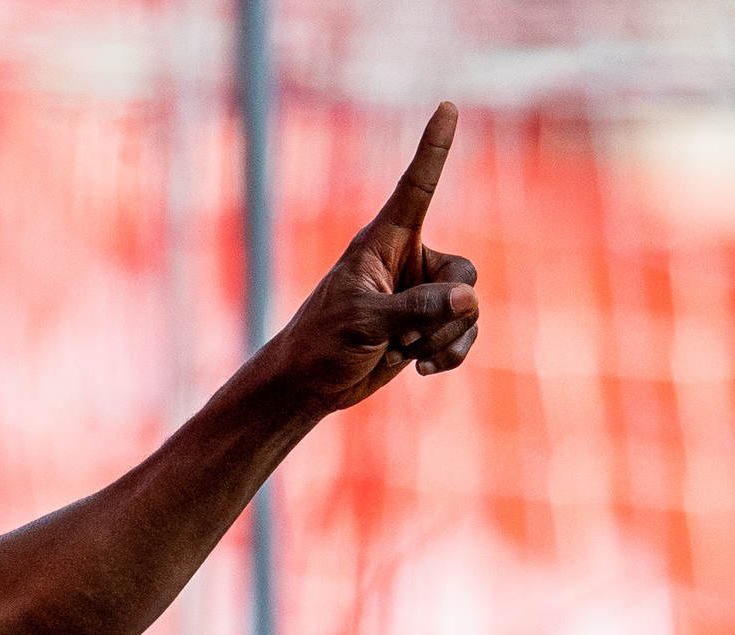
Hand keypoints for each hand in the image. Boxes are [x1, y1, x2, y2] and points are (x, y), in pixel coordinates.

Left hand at [267, 101, 479, 415]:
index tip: (446, 106)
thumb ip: (417, 309)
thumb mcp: (364, 323)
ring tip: (403, 350)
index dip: (433, 149)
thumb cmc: (322, 343)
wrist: (310, 384)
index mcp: (383, 243)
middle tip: (404, 334)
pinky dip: (451, 353)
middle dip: (447, 310)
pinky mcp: (427, 325)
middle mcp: (407, 261)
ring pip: (469, 307)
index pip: (416, 188)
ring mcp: (420, 294)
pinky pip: (465, 333)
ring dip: (445, 337)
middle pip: (463, 271)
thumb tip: (469, 299)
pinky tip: (420, 368)